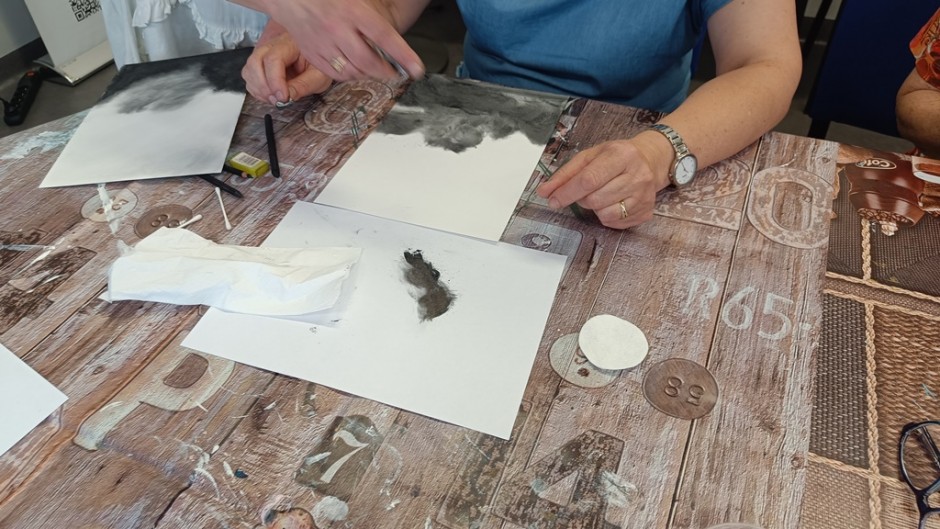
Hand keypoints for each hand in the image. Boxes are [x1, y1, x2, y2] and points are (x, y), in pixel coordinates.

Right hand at [242, 32, 332, 104]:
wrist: (321, 58)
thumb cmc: (320, 65)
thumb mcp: (319, 76)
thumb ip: (303, 85)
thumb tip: (287, 97)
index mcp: (291, 43)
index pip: (274, 58)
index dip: (275, 80)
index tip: (283, 97)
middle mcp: (274, 45)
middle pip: (255, 61)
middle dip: (262, 85)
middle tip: (277, 100)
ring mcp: (266, 54)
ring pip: (249, 69)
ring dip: (258, 88)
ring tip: (274, 99)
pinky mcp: (262, 64)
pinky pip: (250, 76)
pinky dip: (256, 89)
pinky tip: (270, 96)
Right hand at [267, 0, 424, 82]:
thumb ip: (374, 18)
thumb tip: (394, 39)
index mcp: (353, 11)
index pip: (385, 37)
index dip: (404, 55)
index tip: (417, 69)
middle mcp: (338, 29)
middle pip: (369, 61)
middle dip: (386, 72)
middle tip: (395, 73)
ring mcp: (324, 45)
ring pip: (353, 71)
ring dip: (369, 74)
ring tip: (377, 70)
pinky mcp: (314, 55)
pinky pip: (337, 74)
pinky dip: (351, 76)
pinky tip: (357, 70)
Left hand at [536, 134, 672, 228]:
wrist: (650, 160)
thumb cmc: (615, 157)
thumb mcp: (589, 156)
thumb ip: (565, 174)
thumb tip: (544, 192)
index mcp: (621, 155)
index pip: (589, 179)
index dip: (567, 193)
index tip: (552, 200)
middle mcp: (637, 175)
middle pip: (594, 199)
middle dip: (581, 199)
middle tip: (584, 191)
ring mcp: (644, 195)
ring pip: (604, 213)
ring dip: (594, 208)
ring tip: (601, 194)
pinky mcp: (646, 212)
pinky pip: (615, 223)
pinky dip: (606, 215)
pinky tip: (612, 202)